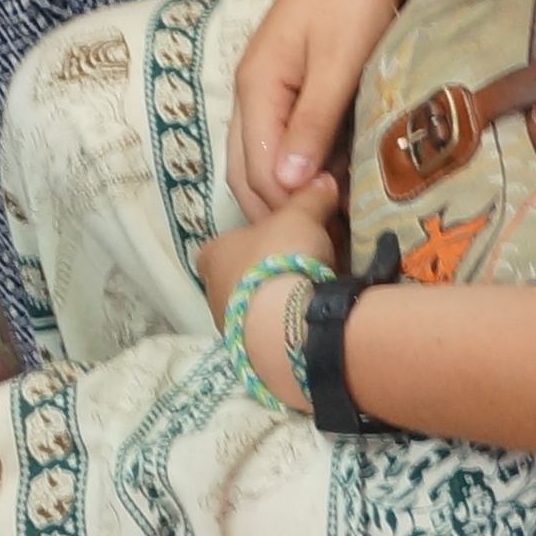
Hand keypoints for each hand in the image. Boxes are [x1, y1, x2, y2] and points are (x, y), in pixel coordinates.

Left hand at [194, 176, 344, 401]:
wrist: (289, 325)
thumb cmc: (282, 259)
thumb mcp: (301, 215)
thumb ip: (310, 196)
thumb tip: (324, 179)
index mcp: (212, 255)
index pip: (227, 244)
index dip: (255, 241)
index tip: (281, 242)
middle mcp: (211, 293)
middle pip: (241, 277)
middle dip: (266, 275)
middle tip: (301, 269)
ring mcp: (229, 328)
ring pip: (254, 310)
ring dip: (277, 305)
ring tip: (311, 298)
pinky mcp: (249, 356)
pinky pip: (269, 336)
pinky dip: (286, 329)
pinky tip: (310, 323)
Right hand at [231, 0, 407, 216]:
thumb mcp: (339, 61)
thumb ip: (313, 122)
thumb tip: (287, 184)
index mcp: (256, 87)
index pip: (257, 171)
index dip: (288, 209)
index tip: (333, 234)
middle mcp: (250, 89)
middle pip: (247, 169)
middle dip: (278, 210)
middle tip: (327, 240)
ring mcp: (265, 83)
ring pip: (260, 153)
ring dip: (286, 188)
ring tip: (330, 217)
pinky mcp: (287, 78)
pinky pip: (280, 133)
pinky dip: (297, 162)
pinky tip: (332, 177)